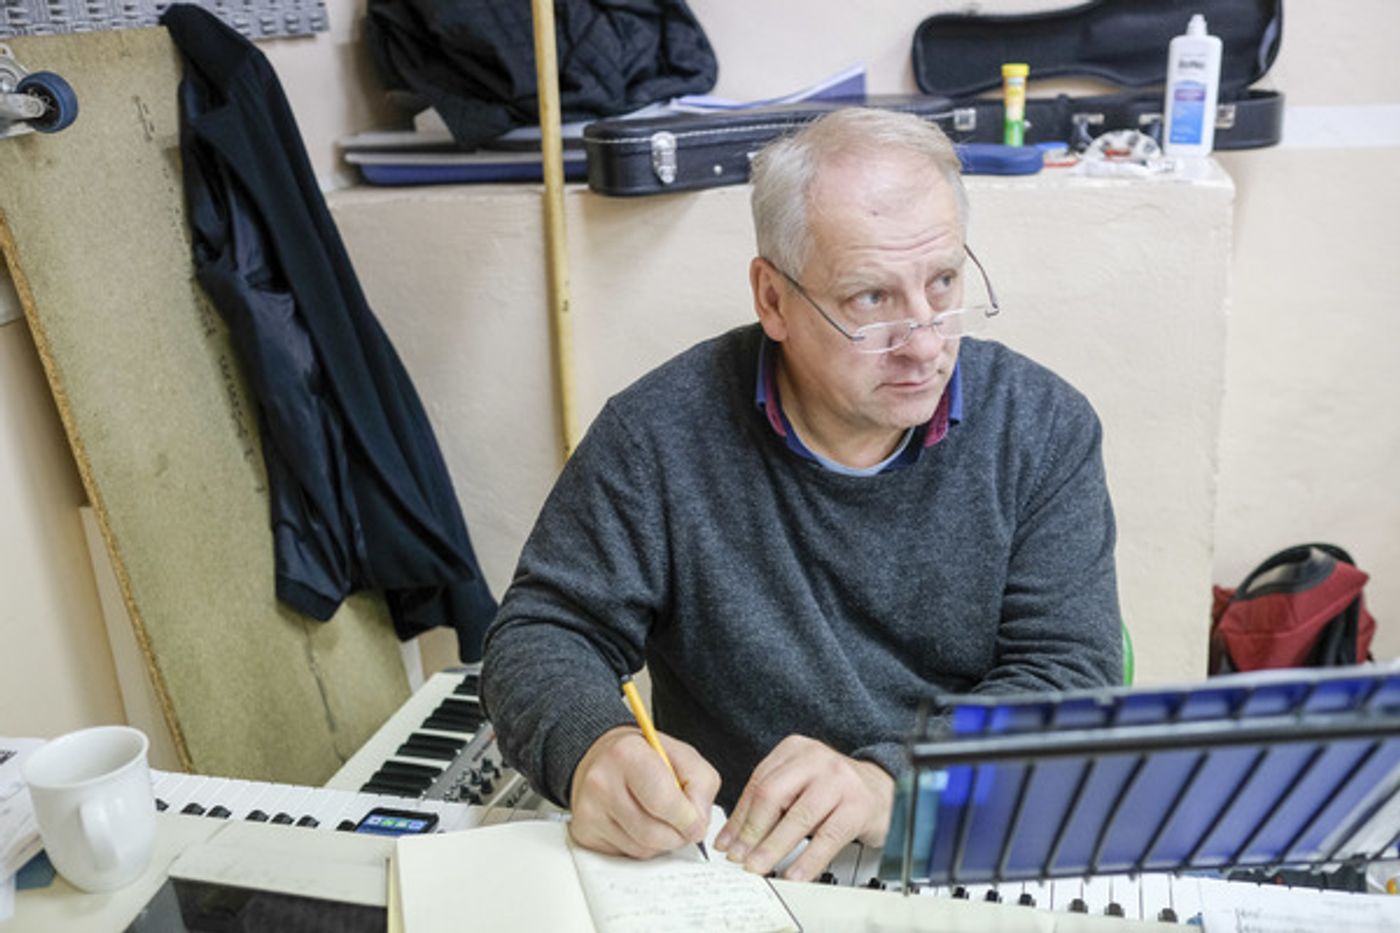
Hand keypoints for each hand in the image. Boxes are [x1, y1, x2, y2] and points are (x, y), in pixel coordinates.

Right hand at [568, 726, 719, 858]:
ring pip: (641, 849)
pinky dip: (642, 846)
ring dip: (662, 843)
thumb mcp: (683, 756)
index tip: (696, 823)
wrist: (605, 758)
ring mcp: (589, 809)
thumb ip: (701, 786)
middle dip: (678, 836)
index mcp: (627, 753)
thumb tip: (698, 825)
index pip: (663, 801)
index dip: (688, 819)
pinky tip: (640, 825)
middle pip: (652, 833)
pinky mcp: (584, 831)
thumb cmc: (647, 757)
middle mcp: (601, 781)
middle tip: (684, 826)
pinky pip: (626, 854)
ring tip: (661, 820)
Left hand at [714, 735, 893, 881]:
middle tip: (738, 858)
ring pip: (798, 818)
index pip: (758, 784)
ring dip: (773, 848)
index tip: (726, 844)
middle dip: (751, 831)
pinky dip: (807, 860)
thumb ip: (771, 803)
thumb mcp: (801, 785)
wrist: (884, 790)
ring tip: (758, 868)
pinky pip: (827, 838)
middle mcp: (816, 759)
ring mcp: (839, 780)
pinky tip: (794, 875)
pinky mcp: (858, 806)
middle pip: (773, 795)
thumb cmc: (836, 790)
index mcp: (795, 749)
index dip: (739, 817)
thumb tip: (734, 837)